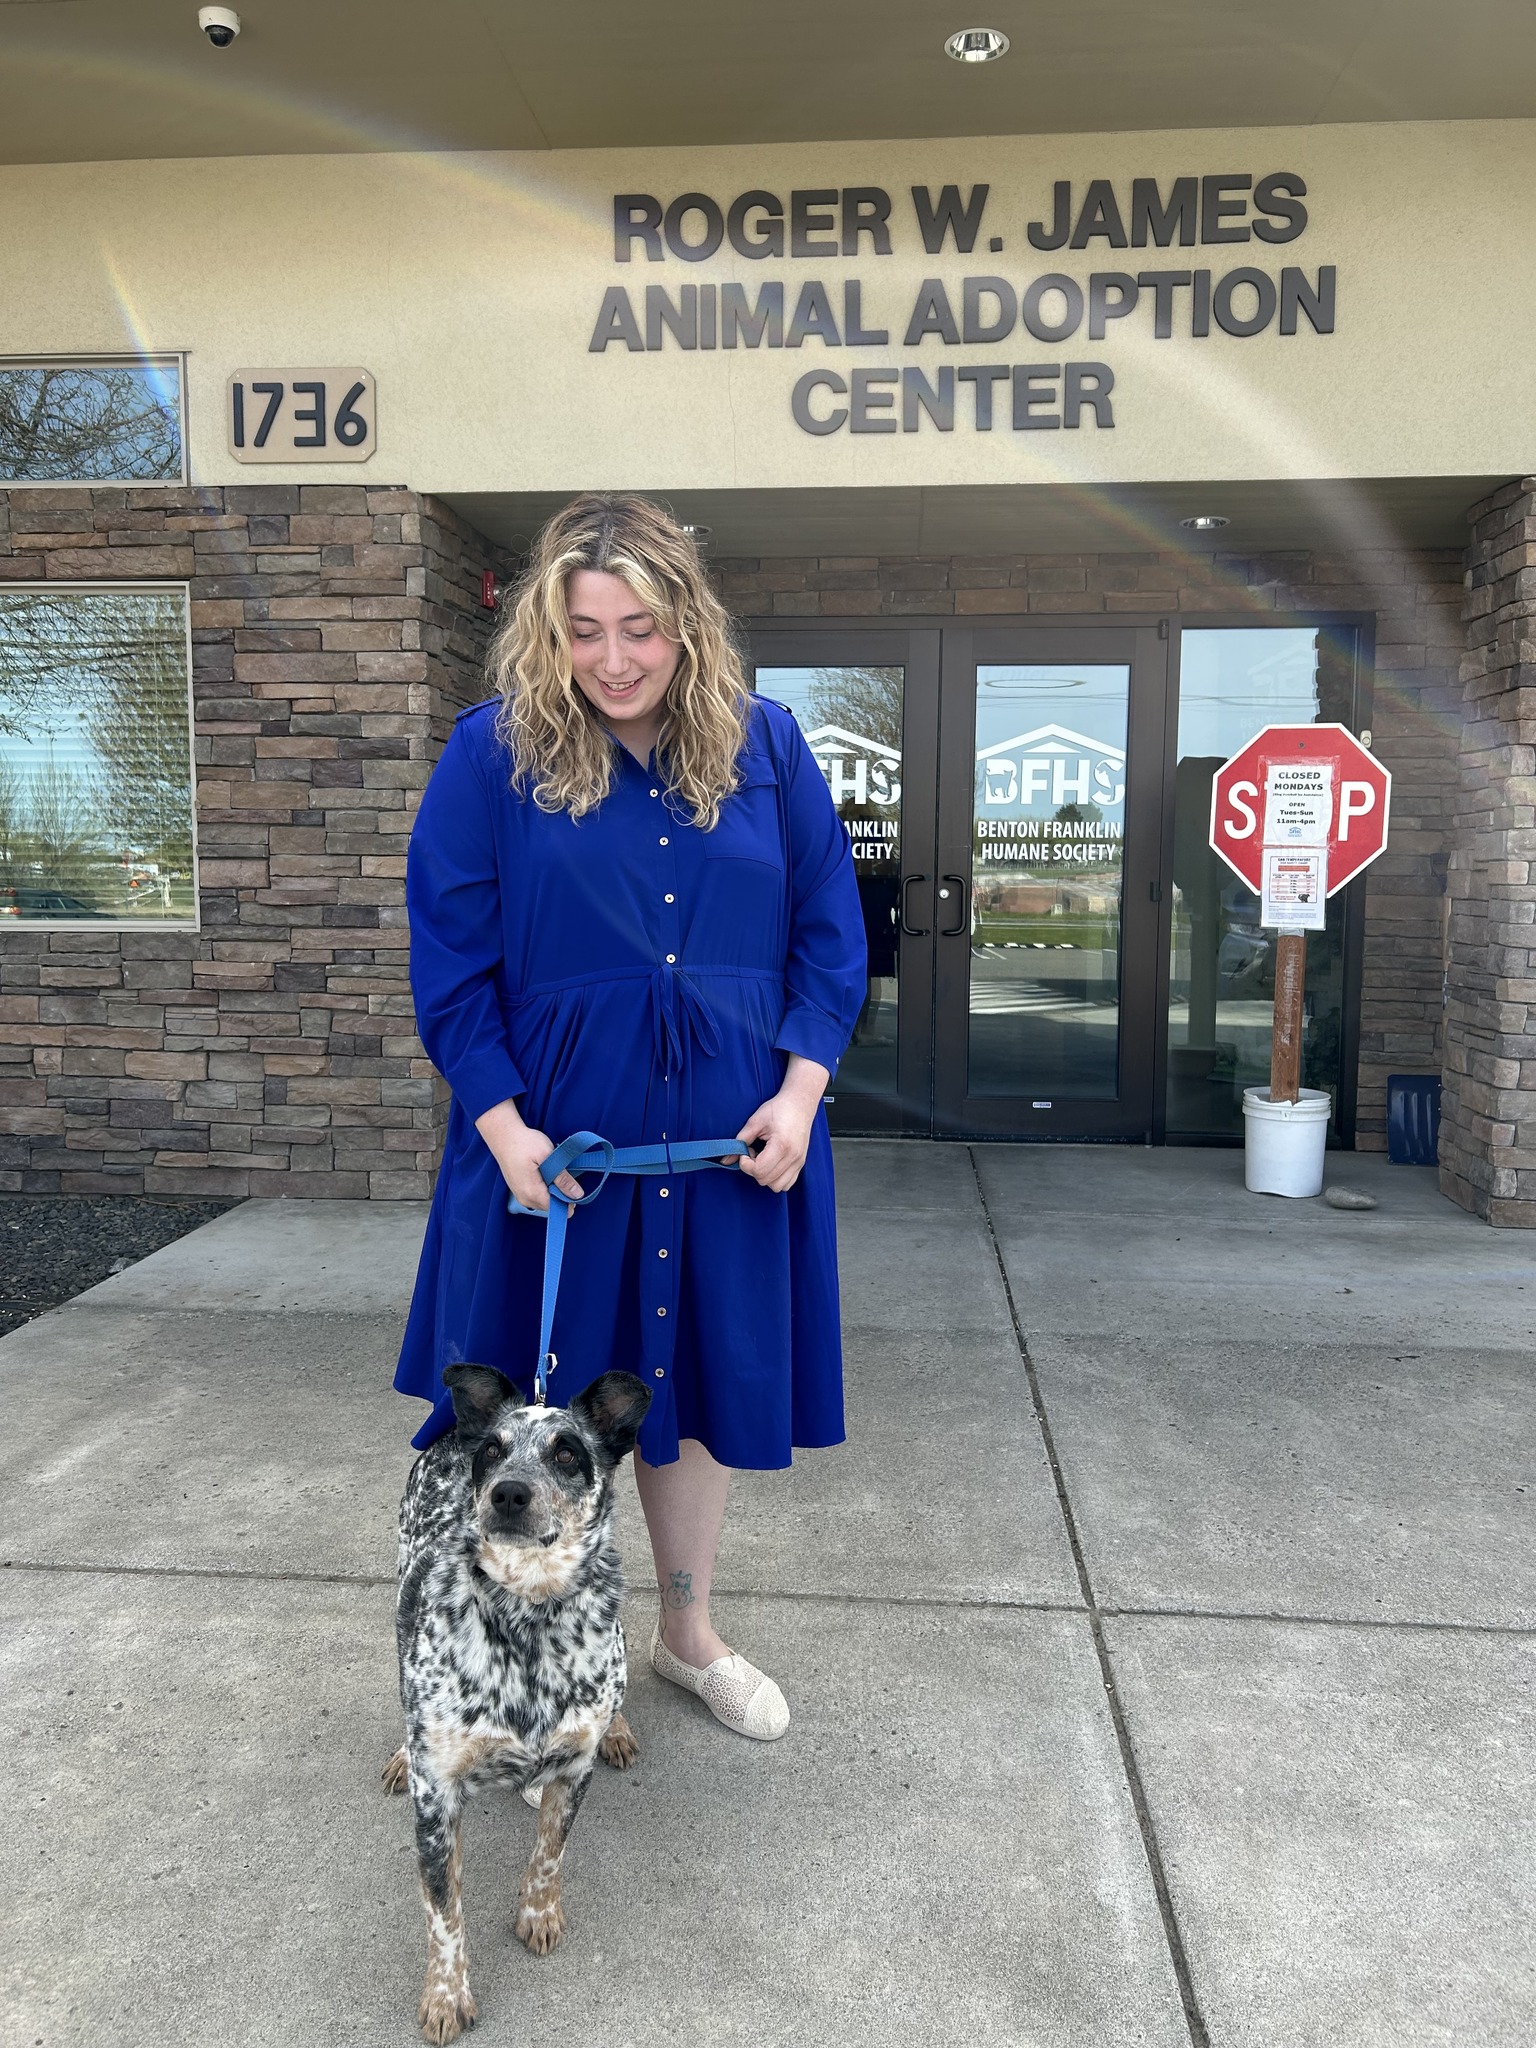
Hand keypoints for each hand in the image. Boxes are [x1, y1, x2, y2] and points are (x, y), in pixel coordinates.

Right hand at [475, 1099, 583, 1211]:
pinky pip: (538, 1195)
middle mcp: (525, 1200)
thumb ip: (562, 1178)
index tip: (573, 1184)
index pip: (558, 1209)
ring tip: (552, 1171)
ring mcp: (521, 1196)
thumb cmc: (524, 1143)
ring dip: (553, 1189)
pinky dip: (545, 1186)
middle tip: (562, 1173)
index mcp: (533, 1194)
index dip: (570, 1199)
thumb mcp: (547, 1156)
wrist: (503, 1135)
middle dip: (561, 1193)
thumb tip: (578, 1195)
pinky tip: (544, 1172)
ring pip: (545, 1201)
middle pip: (552, 1206)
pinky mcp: (519, 1190)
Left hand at [734, 1056, 829, 1193]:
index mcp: (781, 1145)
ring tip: (763, 1158)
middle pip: (765, 1180)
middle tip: (754, 1152)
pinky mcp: (801, 1163)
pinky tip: (772, 1163)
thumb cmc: (779, 1109)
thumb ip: (740, 1141)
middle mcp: (793, 1157)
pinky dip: (776, 1178)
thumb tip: (726, 1159)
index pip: (759, 1170)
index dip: (745, 1164)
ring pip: (776, 1186)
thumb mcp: (755, 1122)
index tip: (746, 1151)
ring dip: (765, 1176)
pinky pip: (787, 1183)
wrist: (800, 1103)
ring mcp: (799, 1162)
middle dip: (754, 1169)